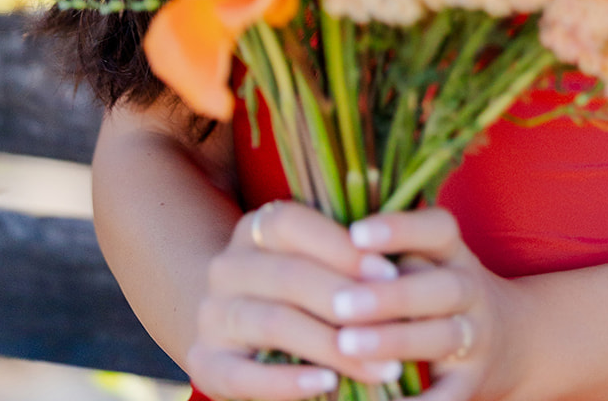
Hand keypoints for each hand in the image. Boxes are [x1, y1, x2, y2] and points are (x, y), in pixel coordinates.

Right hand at [186, 200, 408, 399]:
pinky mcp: (204, 363)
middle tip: (395, 325)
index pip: (292, 224)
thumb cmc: (302, 285)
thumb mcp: (317, 256)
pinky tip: (327, 384)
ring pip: (274, 324)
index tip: (389, 273)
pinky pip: (243, 376)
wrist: (238, 324)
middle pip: (289, 276)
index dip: (342, 247)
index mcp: (256, 227)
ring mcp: (211, 315)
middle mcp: (226, 266)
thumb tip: (403, 262)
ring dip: (332, 346)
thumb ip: (348, 251)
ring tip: (380, 365)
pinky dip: (288, 381)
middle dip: (347, 301)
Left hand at [335, 207, 515, 400]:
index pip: (439, 229)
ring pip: (442, 337)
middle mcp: (471, 291)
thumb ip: (386, 252)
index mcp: (455, 253)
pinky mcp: (471, 384)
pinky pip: (446, 397)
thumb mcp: (426, 259)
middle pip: (442, 287)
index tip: (355, 233)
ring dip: (395, 341)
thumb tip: (319, 241)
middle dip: (391, 296)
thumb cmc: (437, 289)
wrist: (510, 339)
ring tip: (347, 346)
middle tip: (342, 304)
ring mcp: (476, 338)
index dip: (400, 228)